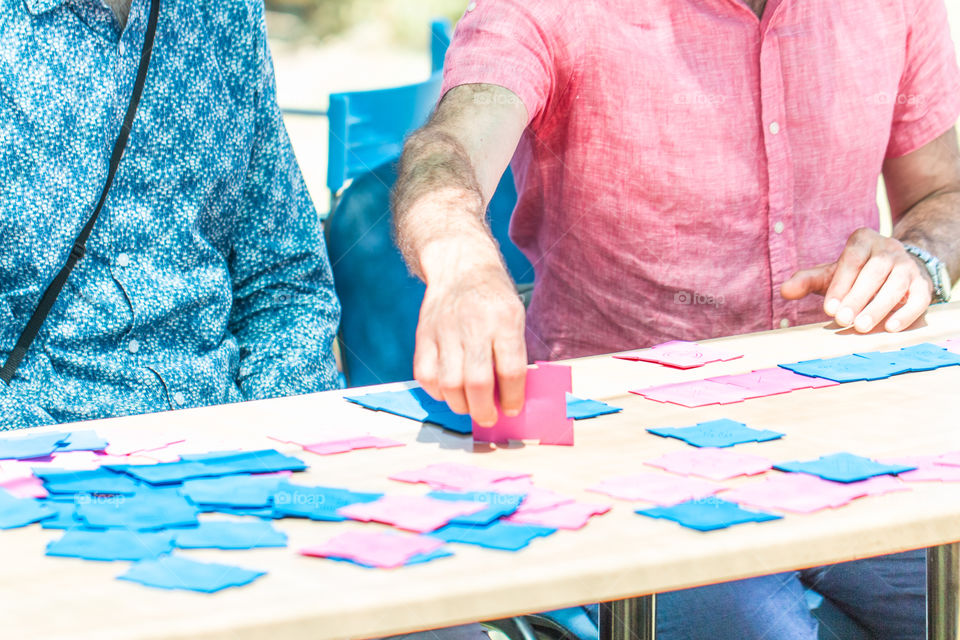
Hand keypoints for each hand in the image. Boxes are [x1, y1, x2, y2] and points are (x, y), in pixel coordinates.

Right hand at [413, 245, 526, 426]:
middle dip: (484, 410)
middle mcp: (474, 324)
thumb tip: (510, 398)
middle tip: (487, 417)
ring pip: (449, 383)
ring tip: (468, 406)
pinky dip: (436, 392)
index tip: (511, 409)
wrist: (460, 266)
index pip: (511, 370)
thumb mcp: (514, 317)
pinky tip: (447, 391)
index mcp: (504, 320)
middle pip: (477, 381)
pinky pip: (425, 374)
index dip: (512, 397)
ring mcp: (445, 329)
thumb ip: (513, 354)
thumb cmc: (493, 299)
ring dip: (460, 405)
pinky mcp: (424, 334)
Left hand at [780, 227, 932, 332]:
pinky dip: (906, 313)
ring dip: (879, 306)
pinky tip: (891, 327)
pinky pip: (919, 297)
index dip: (841, 283)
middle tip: (842, 320)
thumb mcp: (831, 274)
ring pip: (897, 284)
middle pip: (875, 270)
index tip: (829, 308)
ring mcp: (908, 266)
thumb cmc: (855, 274)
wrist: (894, 270)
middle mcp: (889, 248)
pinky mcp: (922, 285)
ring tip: (861, 326)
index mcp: (864, 240)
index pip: (853, 258)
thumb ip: (807, 281)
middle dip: (858, 297)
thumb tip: (784, 291)